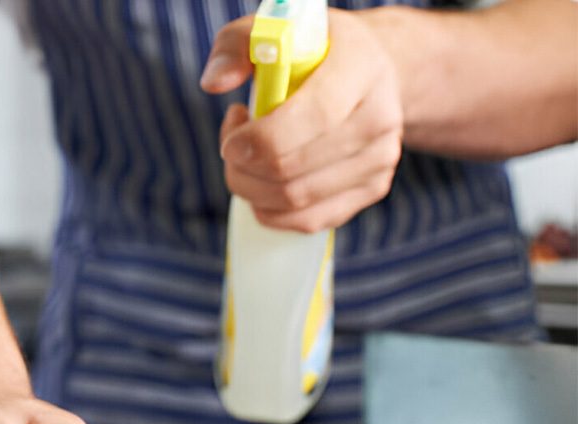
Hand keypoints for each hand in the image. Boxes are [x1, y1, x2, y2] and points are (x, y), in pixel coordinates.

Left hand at [201, 9, 403, 232]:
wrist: (371, 72)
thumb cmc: (311, 52)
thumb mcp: (273, 31)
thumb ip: (235, 47)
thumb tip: (214, 84)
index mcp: (360, 68)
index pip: (312, 118)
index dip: (260, 140)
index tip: (231, 139)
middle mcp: (380, 117)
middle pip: (293, 170)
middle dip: (242, 168)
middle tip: (232, 144)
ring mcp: (380, 159)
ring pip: (295, 201)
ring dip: (251, 187)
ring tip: (247, 156)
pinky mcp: (372, 189)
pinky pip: (307, 221)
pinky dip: (269, 209)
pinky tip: (264, 178)